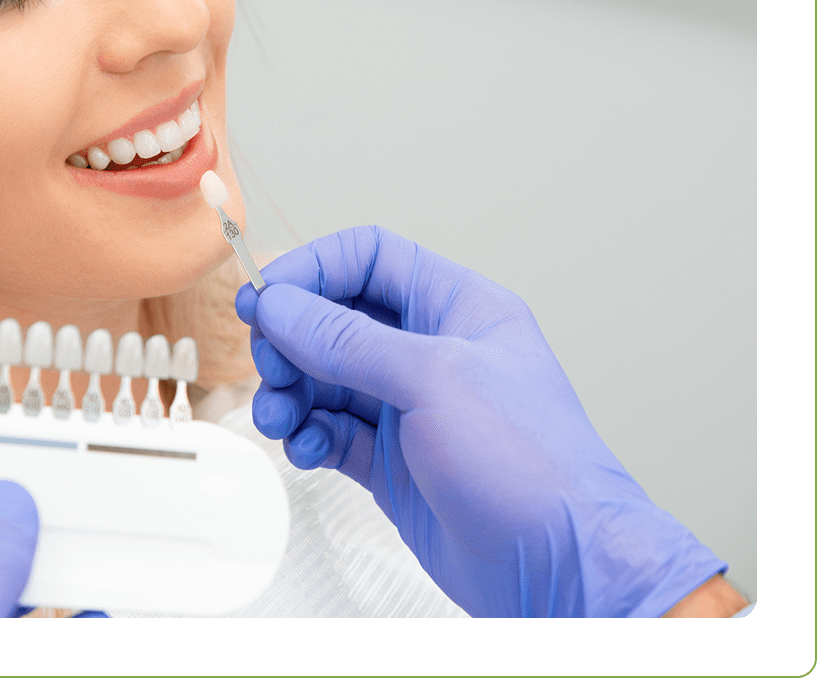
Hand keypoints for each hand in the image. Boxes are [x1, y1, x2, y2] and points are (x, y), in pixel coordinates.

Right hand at [235, 226, 727, 617]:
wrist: (560, 568)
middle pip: (335, 318)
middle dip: (291, 339)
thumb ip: (347, 340)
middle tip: (270, 365)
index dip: (312, 269)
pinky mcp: (392, 461)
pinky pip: (330, 431)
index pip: (369, 258)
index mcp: (456, 307)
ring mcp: (410, 407)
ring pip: (324, 378)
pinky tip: (308, 451)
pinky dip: (308, 436)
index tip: (266, 297)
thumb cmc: (532, 464)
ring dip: (290, 392)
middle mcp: (430, 350)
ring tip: (279, 416)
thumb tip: (281, 306)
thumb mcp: (433, 380)